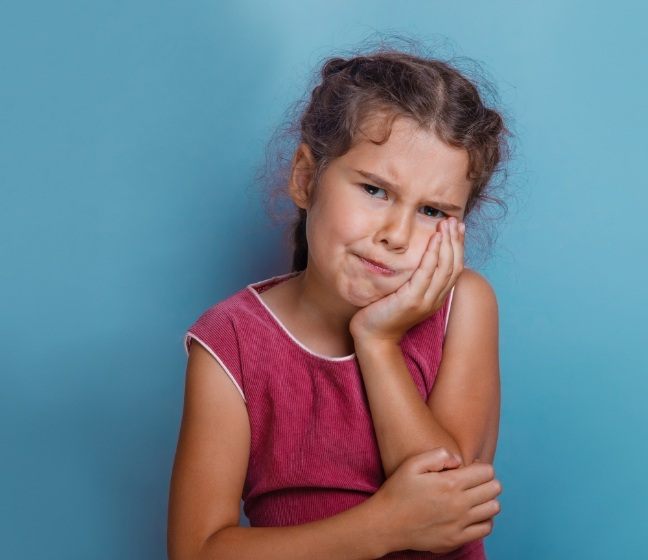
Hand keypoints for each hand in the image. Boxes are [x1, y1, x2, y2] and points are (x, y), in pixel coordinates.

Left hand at [349, 217, 465, 343]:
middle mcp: (435, 300)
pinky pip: (427, 273)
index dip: (458, 247)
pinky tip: (435, 239)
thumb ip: (414, 279)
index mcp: (436, 298)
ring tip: (446, 224)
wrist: (373, 337)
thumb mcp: (403, 293)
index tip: (458, 228)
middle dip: (456, 241)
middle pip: (454, 266)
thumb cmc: (383, 313)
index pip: (454, 269)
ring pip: (445, 268)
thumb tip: (416, 258)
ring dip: (448, 243)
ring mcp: (425, 301)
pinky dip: (434, 254)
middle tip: (455, 220)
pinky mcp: (412, 300)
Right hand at [371, 447, 501, 554]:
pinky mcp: (456, 539)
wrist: (386, 524)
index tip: (469, 469)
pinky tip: (471, 513)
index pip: (487, 472)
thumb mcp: (412, 464)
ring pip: (493, 508)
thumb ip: (438, 455)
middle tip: (472, 481)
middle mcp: (459, 504)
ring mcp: (459, 524)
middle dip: (486, 481)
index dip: (480, 467)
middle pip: (494, 489)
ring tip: (472, 496)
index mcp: (450, 483)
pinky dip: (484, 519)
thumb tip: (459, 459)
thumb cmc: (397, 491)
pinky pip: (485, 528)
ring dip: (487, 499)